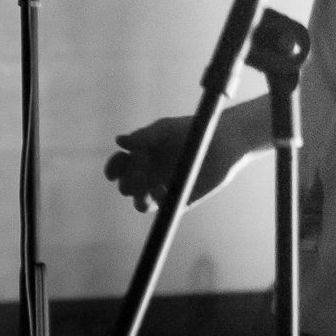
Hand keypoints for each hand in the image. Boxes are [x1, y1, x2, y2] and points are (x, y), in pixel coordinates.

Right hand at [102, 113, 251, 212]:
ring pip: (140, 202)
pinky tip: (165, 190)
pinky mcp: (180, 198)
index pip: (120, 166)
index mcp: (143, 155)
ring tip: (151, 185)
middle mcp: (151, 173)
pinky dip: (159, 201)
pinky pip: (164, 207)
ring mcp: (164, 187)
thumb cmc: (192, 130)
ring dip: (139, 198)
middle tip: (142, 172)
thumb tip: (119, 141)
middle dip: (128, 183)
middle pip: (127, 186)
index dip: (113, 169)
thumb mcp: (165, 129)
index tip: (113, 172)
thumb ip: (144, 136)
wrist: (222, 141)